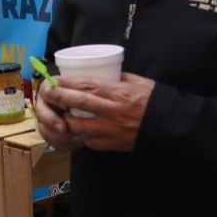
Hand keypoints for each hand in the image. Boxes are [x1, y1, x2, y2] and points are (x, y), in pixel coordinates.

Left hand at [36, 73, 155, 151]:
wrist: (170, 126)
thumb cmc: (153, 100)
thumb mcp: (137, 81)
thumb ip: (117, 77)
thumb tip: (101, 72)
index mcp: (117, 93)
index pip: (86, 86)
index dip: (66, 83)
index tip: (54, 80)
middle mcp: (112, 111)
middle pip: (78, 103)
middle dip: (59, 98)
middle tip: (47, 94)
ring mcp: (111, 130)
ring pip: (80, 126)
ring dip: (67, 119)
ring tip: (60, 113)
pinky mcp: (112, 144)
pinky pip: (90, 141)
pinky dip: (81, 135)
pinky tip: (78, 129)